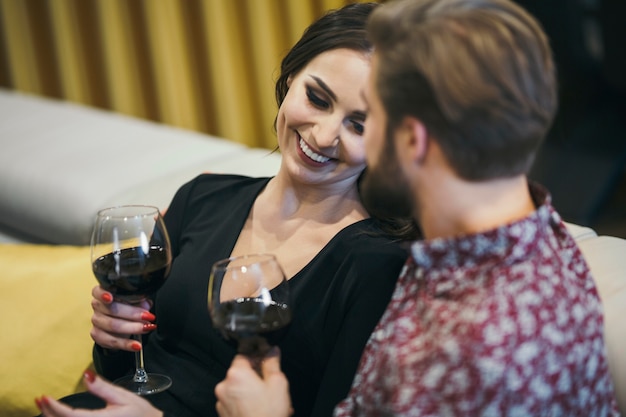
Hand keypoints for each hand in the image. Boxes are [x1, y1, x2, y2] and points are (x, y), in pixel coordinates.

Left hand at [35, 371, 162, 416]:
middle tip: (40, 400)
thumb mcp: (123, 397)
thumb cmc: (141, 414)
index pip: (71, 416)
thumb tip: (86, 375)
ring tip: (46, 408)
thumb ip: (103, 388)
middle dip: (49, 413)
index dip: (54, 407)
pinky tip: (58, 416)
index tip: (43, 397)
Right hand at [90, 285, 155, 351]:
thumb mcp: (134, 300)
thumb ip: (139, 300)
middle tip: (148, 317)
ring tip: (147, 328)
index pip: (98, 291)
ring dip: (132, 328)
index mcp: (103, 293)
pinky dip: (127, 344)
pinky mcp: (97, 335)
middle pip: (112, 309)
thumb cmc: (127, 307)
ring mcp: (96, 321)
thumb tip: (146, 304)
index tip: (110, 297)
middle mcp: (97, 305)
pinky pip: (112, 341)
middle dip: (132, 314)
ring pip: (113, 325)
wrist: (119, 325)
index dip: (103, 294)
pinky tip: (137, 345)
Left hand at [215, 348, 292, 416]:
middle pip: (240, 372)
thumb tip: (272, 351)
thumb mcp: (278, 384)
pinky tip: (261, 409)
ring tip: (268, 400)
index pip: (243, 354)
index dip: (256, 356)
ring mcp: (222, 402)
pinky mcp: (223, 414)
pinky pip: (235, 402)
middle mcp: (224, 386)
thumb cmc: (268, 415)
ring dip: (251, 390)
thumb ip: (273, 363)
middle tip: (271, 383)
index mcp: (236, 374)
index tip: (266, 360)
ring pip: (238, 388)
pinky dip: (246, 402)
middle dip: (255, 375)